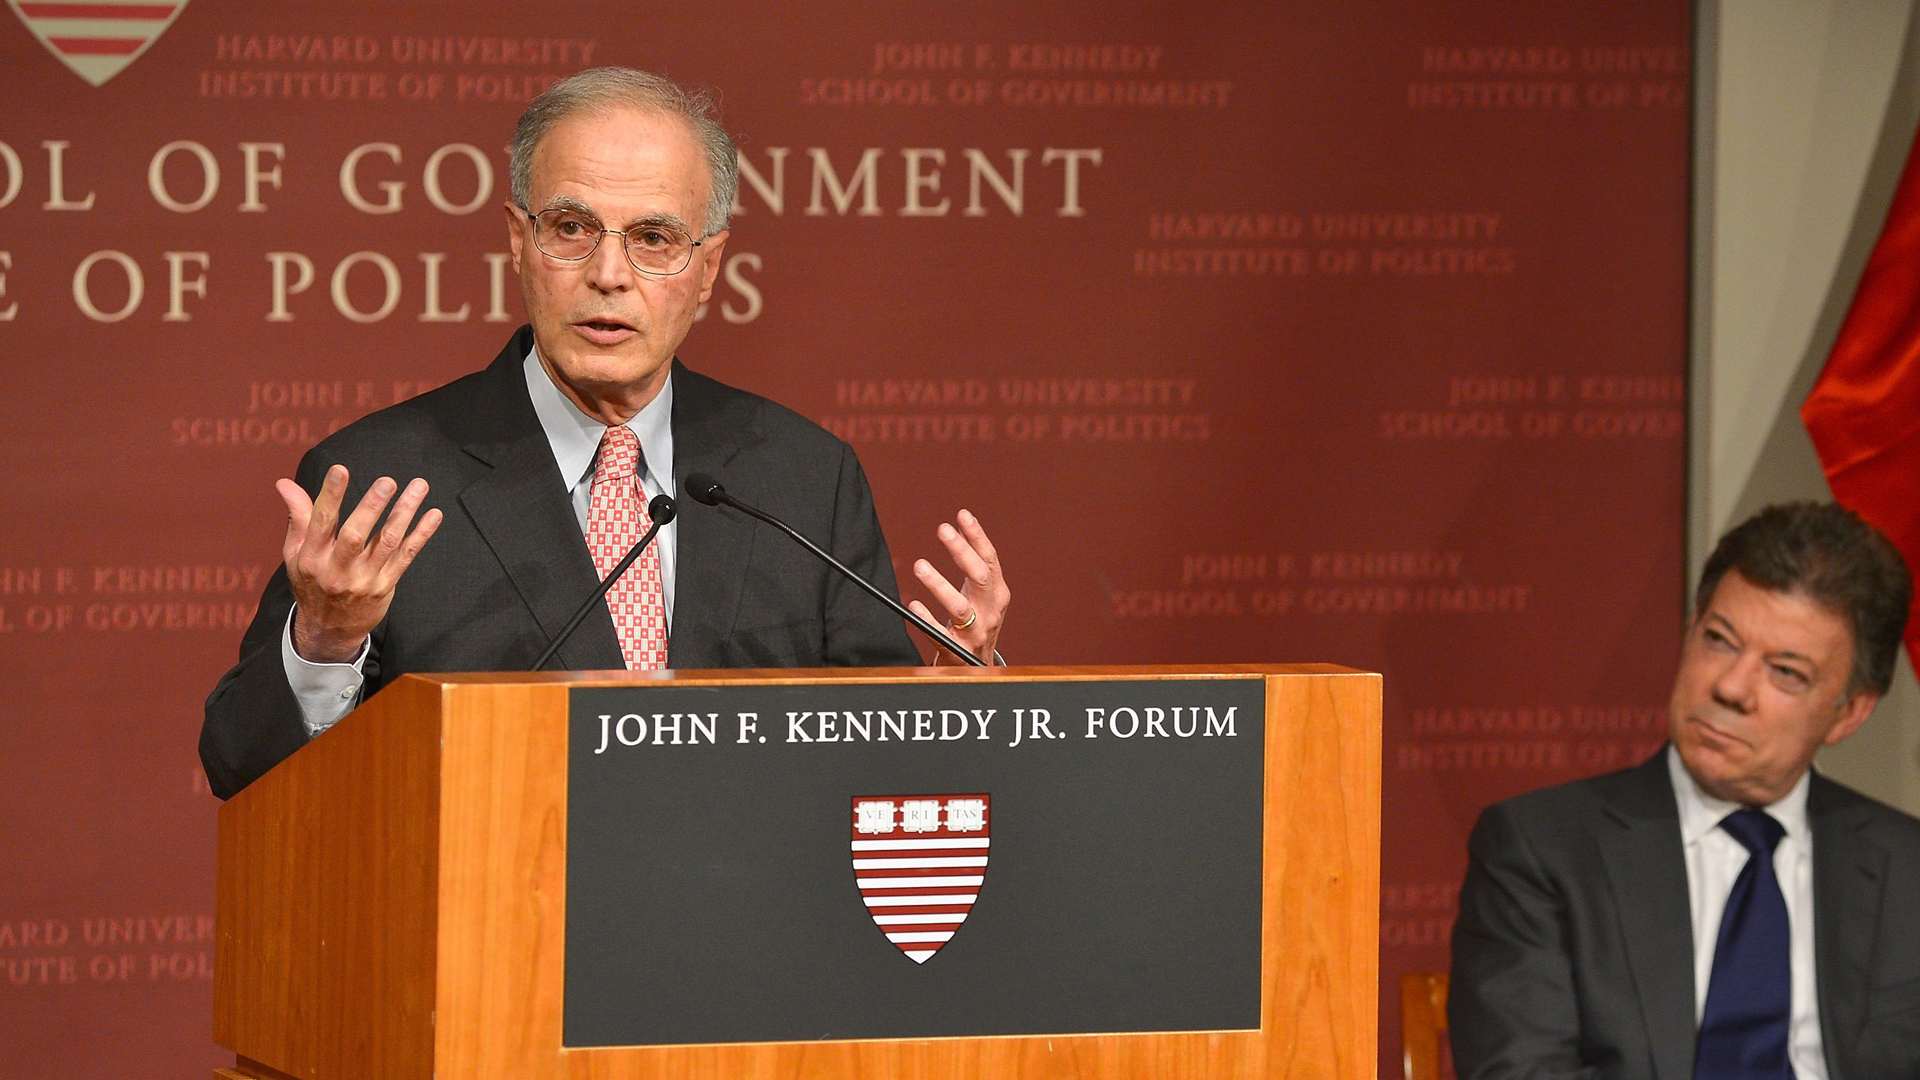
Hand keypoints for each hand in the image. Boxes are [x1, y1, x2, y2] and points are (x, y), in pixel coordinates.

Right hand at [279, 465, 442, 662]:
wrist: (329, 630)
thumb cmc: (312, 582)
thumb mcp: (296, 553)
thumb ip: (298, 517)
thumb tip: (285, 483)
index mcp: (311, 557)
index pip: (321, 522)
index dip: (331, 495)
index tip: (340, 469)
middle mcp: (336, 569)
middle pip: (355, 535)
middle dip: (371, 507)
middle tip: (387, 482)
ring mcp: (363, 580)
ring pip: (386, 543)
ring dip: (404, 513)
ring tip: (418, 487)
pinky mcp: (385, 586)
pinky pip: (406, 557)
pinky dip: (422, 535)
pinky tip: (433, 515)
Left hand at [906, 509, 1008, 665]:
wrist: (978, 666)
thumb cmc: (976, 621)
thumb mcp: (981, 593)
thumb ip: (972, 563)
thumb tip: (959, 522)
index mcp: (998, 593)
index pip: (990, 560)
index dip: (977, 536)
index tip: (962, 515)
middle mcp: (991, 611)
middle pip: (979, 577)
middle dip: (962, 552)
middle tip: (943, 529)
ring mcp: (976, 632)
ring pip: (960, 607)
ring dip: (939, 585)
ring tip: (919, 565)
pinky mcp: (958, 650)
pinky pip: (941, 634)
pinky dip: (928, 619)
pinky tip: (913, 605)